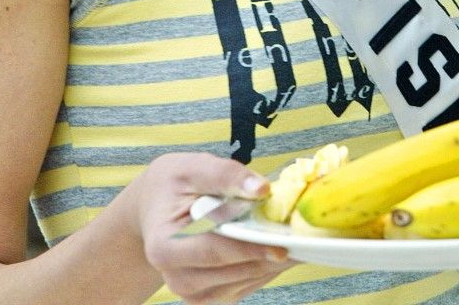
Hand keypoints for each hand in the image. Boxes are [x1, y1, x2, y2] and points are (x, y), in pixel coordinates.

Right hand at [132, 152, 292, 303]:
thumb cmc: (174, 183)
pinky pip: (242, 286)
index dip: (249, 249)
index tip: (281, 245)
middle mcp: (175, 277)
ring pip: (242, 283)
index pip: (214, 252)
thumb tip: (262, 189)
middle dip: (268, 256)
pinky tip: (277, 249)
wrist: (156, 205)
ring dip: (270, 265)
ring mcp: (190, 291)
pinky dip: (263, 269)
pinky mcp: (206, 294)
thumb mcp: (194, 167)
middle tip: (302, 240)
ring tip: (296, 242)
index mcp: (165, 246)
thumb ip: (226, 175)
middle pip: (231, 272)